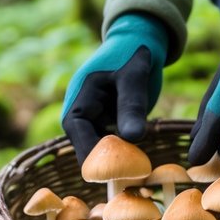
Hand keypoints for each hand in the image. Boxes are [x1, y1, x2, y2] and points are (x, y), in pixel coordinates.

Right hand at [61, 12, 168, 163]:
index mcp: (78, 103)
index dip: (96, 158)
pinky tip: (141, 163)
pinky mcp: (107, 125)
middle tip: (134, 178)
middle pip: (88, 150)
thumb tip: (133, 138)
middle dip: (108, 165)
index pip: (80, 139)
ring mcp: (93, 122)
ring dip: (117, 162)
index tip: (120, 175)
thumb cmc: (132, 53)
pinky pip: (112, 147)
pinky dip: (125, 154)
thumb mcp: (133, 78)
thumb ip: (132, 105)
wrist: (139, 40)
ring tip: (139, 174)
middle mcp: (80, 116)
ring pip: (100, 152)